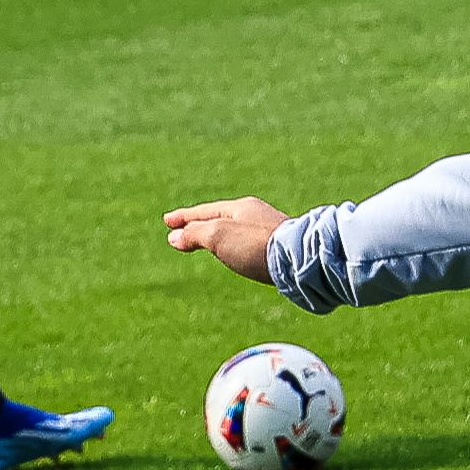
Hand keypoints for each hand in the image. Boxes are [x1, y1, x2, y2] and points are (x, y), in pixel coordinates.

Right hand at [162, 197, 285, 283]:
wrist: (301, 261)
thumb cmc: (257, 246)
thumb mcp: (218, 236)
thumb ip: (196, 234)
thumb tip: (175, 237)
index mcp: (240, 208)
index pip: (204, 211)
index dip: (184, 218)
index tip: (167, 222)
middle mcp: (256, 215)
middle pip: (221, 218)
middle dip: (199, 224)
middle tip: (182, 230)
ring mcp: (270, 230)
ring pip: (236, 230)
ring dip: (217, 235)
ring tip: (207, 242)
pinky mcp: (280, 248)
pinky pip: (249, 242)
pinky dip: (234, 245)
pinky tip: (239, 254)